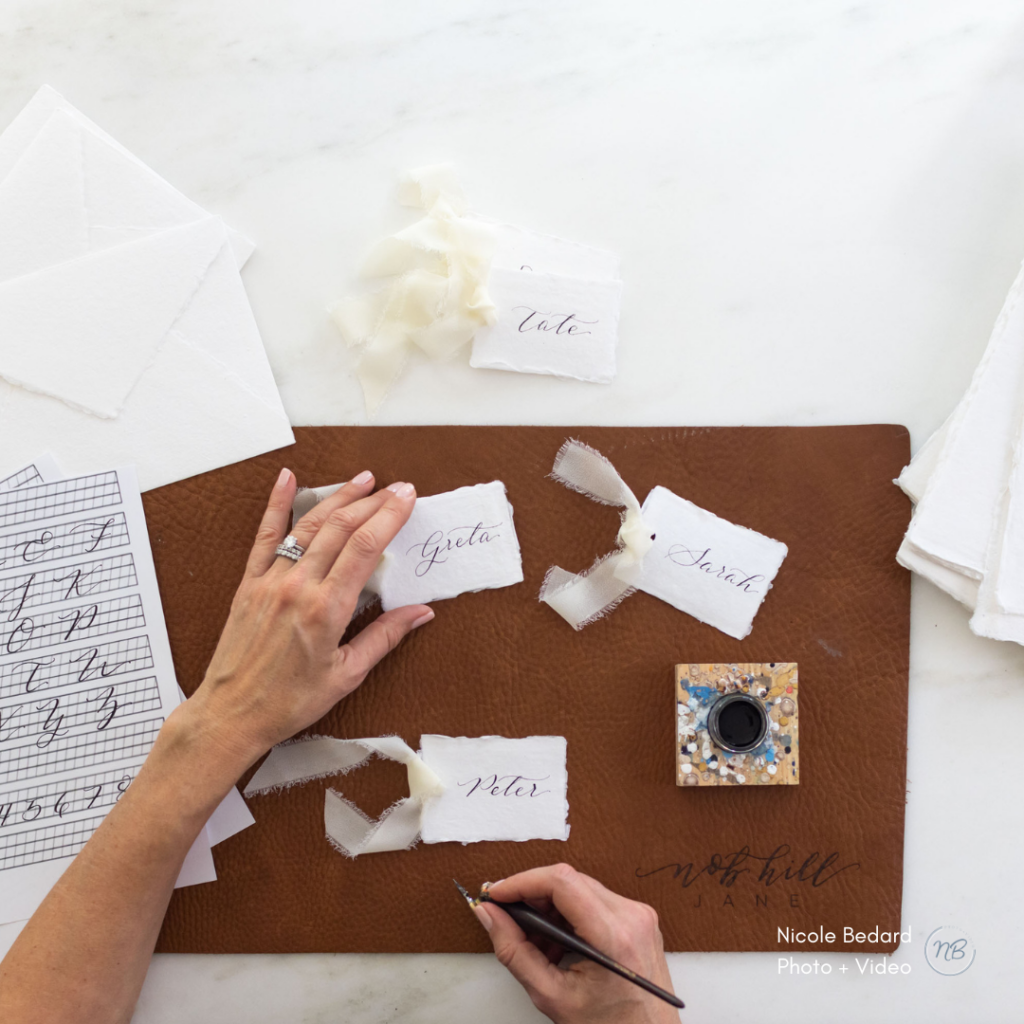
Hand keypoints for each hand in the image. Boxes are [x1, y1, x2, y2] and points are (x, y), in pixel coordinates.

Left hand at [161, 467, 433, 787]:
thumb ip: (385, 637)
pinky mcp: (250, 583)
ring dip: (338, 497)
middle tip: (396, 488)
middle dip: (373, 502)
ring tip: (362, 480)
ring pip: (309, 526)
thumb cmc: (288, 701)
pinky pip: (265, 535)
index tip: (407, 499)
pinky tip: (287, 480)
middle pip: (341, 528)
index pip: (365, 547)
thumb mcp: (347, 674)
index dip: (389, 516)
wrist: (232, 713)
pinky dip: (276, 504)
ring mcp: (271, 581)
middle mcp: (298, 587)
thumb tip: (420, 613)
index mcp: (326, 609)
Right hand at [477, 865, 679, 1023]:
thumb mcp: (552, 996)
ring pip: (579, 887)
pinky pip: (593, 899)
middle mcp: (631, 916)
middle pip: (568, 880)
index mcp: (614, 936)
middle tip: (506, 914)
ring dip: (549, 905)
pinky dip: (568, 913)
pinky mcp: (638, 916)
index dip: (522, 882)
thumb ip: (514, 952)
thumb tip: (490, 916)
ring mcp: (638, 914)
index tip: (498, 893)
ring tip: (534, 939)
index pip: (561, 882)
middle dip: (531, 894)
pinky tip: (556, 940)